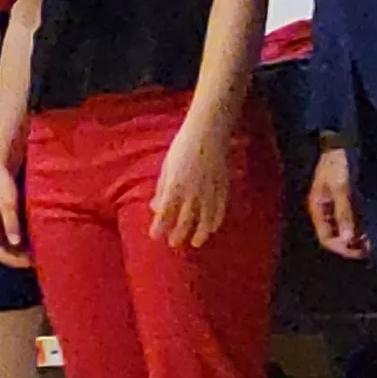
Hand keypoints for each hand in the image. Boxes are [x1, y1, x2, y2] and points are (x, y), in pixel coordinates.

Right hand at [0, 159, 32, 269]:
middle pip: (4, 251)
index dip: (13, 261)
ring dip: (23, 250)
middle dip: (20, 258)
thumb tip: (16, 243)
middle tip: (39, 260)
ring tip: (41, 251)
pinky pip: (15, 236)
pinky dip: (25, 241)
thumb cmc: (2, 182)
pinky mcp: (6, 218)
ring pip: (10, 244)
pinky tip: (39, 238)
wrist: (0, 165)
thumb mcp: (8, 202)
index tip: (30, 262)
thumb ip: (11, 222)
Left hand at [147, 119, 235, 249]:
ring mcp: (209, 192)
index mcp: (175, 186)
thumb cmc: (183, 147)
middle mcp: (192, 193)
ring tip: (195, 243)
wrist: (208, 133)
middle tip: (173, 244)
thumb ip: (161, 190)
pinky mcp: (222, 188)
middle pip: (184, 221)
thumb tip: (155, 208)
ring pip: (205, 220)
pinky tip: (212, 229)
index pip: (165, 214)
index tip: (155, 236)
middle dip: (178, 235)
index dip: (159, 227)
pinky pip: (220, 210)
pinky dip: (215, 221)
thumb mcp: (166, 167)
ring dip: (199, 234)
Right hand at [308, 146, 368, 257]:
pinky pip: (354, 216)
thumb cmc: (339, 161)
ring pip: (347, 227)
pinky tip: (375, 225)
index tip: (361, 252)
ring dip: (360, 235)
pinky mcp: (348, 195)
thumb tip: (350, 240)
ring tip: (376, 240)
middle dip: (353, 245)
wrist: (343, 137)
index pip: (328, 239)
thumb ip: (345, 213)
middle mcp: (327, 209)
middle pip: (337, 236)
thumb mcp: (342, 187)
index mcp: (319, 209)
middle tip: (372, 248)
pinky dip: (363, 223)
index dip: (343, 249)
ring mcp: (337, 203)